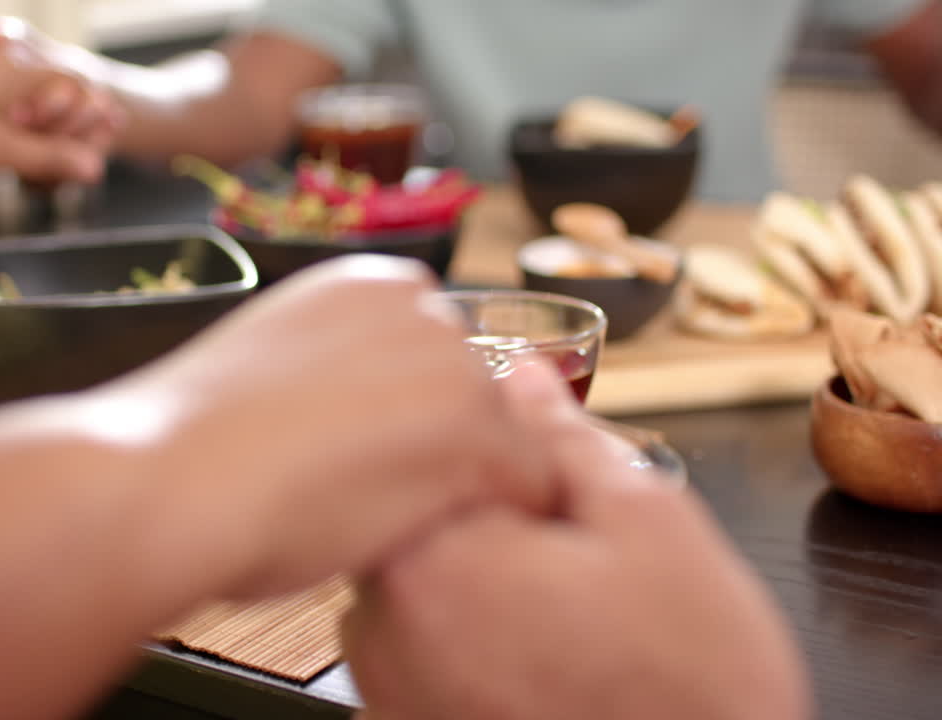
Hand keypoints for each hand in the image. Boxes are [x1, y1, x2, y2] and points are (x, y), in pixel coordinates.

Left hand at [0, 18, 121, 182]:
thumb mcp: (1, 151)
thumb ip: (52, 157)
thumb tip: (95, 168)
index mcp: (16, 68)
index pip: (75, 84)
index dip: (87, 117)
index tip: (82, 144)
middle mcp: (0, 59)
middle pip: (54, 89)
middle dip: (64, 125)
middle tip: (57, 156)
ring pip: (29, 95)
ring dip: (38, 127)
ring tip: (26, 156)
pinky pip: (4, 98)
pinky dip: (15, 122)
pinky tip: (2, 144)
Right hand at [130, 256, 557, 599]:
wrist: (161, 479)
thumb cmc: (188, 445)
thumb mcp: (273, 367)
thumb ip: (336, 368)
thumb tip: (364, 412)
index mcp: (368, 282)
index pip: (438, 356)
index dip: (413, 420)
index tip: (371, 455)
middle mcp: (422, 305)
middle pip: (478, 395)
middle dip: (444, 452)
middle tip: (375, 496)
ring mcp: (454, 363)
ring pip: (507, 443)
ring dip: (465, 488)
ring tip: (383, 520)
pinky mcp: (476, 430)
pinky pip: (530, 488)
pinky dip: (496, 524)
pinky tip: (422, 538)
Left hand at [341, 361, 811, 719]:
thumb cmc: (689, 684)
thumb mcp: (651, 525)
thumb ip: (569, 441)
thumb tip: (525, 377)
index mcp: (432, 555)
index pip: (426, 455)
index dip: (497, 461)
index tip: (548, 491)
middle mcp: (383, 627)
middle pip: (418, 523)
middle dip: (486, 523)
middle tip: (572, 566)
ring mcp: (386, 688)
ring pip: (419, 588)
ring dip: (475, 584)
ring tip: (562, 622)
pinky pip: (419, 653)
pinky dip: (464, 644)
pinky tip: (533, 666)